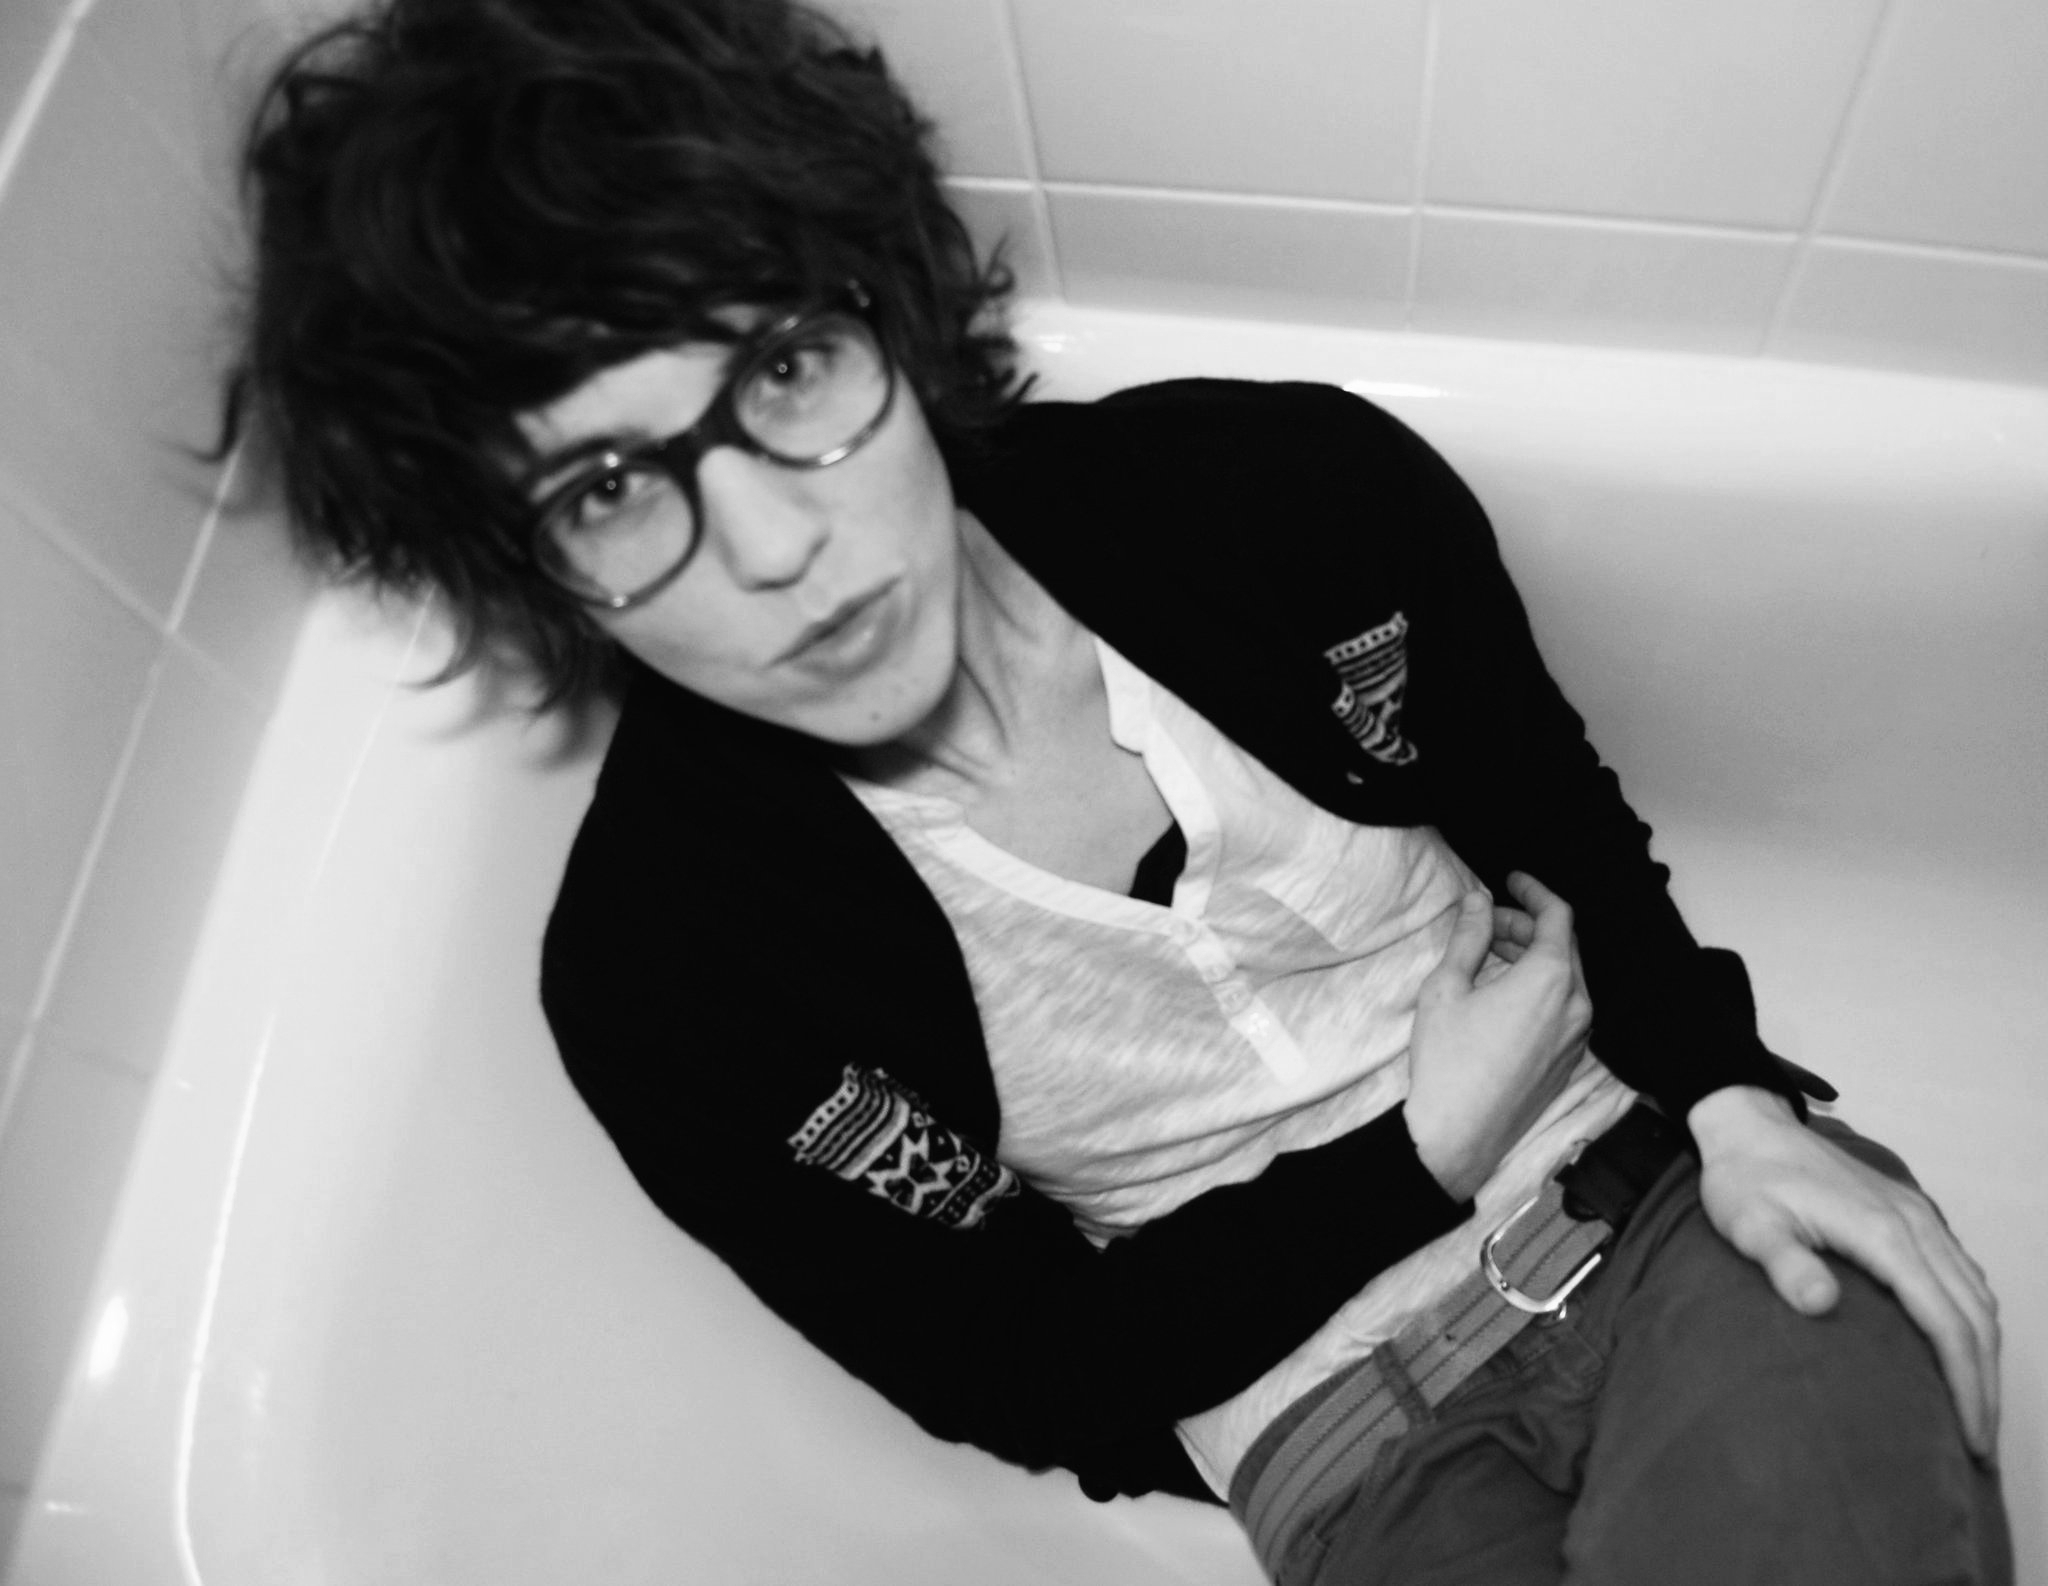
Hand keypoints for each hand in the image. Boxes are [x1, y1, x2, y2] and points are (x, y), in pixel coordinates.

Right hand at [1404, 872, 1592, 1200]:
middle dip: (1527, 926)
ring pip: (1566, 978)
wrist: (1459, 1134)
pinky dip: (1540, 988)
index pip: (1558, 915)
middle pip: (1564, 945)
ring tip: (1489, 956)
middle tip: (1486, 923)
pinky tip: (1504, 995)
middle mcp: (1577, 1004)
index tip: (1511, 879)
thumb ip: (1468, 937)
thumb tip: (1477, 901)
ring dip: (1532, 958)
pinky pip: (1565, 1008)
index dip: (1534, 891)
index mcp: (1550, 979)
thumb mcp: (1447, 987)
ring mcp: (1578, 1036)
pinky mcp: (1569, 1061)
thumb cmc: (1448, 1059)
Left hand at [1690, 1085, 2001, 1458]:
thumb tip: (1822, 1304)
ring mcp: (1918, 1216)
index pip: (1946, 1323)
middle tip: (1979, 1444)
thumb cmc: (1745, 1178)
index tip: (1969, 1440)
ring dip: (1985, 1353)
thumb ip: (1784, 1263)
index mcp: (1883, 1234)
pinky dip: (1974, 1316)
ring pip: (1977, 1294)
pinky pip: (1963, 1271)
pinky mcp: (1911, 1213)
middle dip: (1985, 1384)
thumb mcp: (1749, 1224)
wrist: (1748, 1125)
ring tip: (1976, 1407)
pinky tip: (1962, 1346)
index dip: (1964, 1385)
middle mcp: (1915, 1225)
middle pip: (1975, 1316)